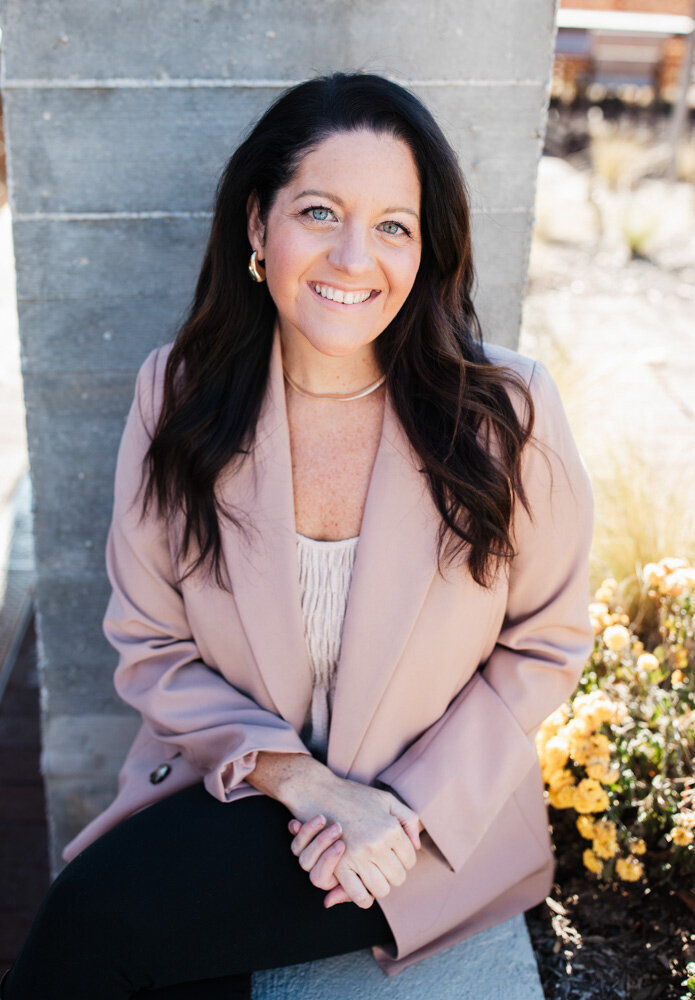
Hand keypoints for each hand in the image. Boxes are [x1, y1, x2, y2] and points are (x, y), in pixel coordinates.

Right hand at [283, 774, 422, 908]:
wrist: (320, 792)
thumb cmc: (356, 796)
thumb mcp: (387, 800)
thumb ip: (409, 819)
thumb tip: (417, 846)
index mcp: (391, 828)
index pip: (410, 860)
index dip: (404, 860)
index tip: (394, 855)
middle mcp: (377, 843)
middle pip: (398, 877)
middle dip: (393, 874)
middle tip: (384, 865)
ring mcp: (358, 856)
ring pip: (381, 889)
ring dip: (380, 885)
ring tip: (374, 874)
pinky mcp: (340, 865)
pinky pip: (359, 895)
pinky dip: (364, 898)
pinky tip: (364, 889)